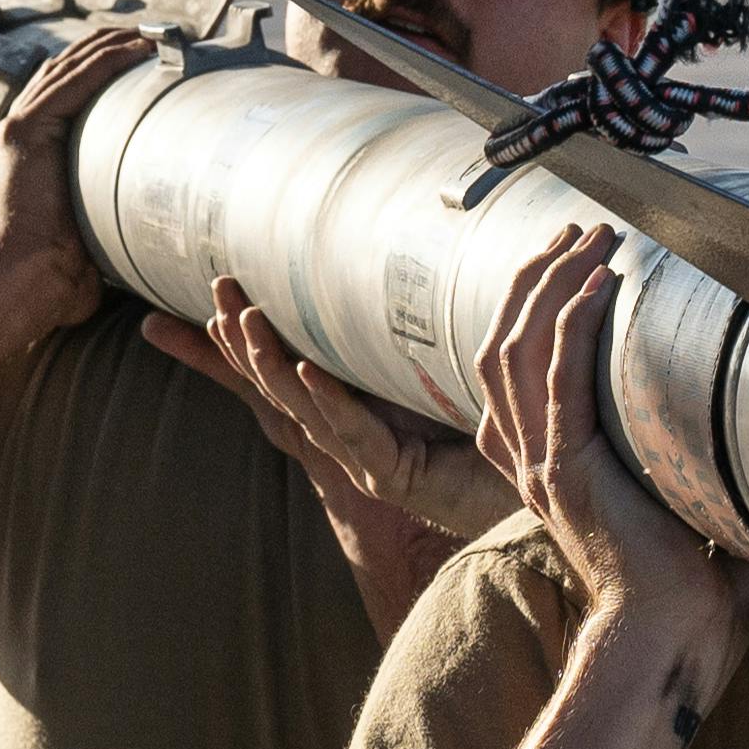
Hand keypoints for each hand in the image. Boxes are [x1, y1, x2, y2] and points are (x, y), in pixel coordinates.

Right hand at [0, 21, 155, 329]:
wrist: (19, 281)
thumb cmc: (51, 278)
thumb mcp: (80, 240)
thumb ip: (99, 225)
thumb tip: (136, 246)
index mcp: (24, 155)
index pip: (57, 97)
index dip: (92, 74)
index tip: (130, 62)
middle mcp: (16, 135)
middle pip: (61, 73)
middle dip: (101, 50)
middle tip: (143, 37)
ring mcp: (19, 130)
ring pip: (68, 69)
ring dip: (109, 47)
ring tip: (147, 36)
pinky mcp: (28, 132)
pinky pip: (74, 83)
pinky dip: (106, 62)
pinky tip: (136, 50)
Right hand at [146, 281, 519, 545]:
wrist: (546, 482)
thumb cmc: (503, 423)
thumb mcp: (448, 364)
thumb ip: (422, 329)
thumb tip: (413, 265)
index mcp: (356, 410)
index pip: (284, 371)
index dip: (237, 345)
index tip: (201, 302)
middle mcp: (352, 438)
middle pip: (276, 387)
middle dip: (240, 343)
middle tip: (216, 291)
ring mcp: (367, 461)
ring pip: (302, 408)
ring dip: (271, 362)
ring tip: (245, 319)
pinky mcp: (396, 477)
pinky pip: (354, 432)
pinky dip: (330, 400)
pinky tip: (306, 371)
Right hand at [475, 226, 748, 693]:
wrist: (671, 639)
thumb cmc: (686, 591)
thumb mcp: (685, 508)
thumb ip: (706, 468)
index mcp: (546, 471)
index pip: (509, 375)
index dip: (526, 312)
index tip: (564, 266)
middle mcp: (532, 464)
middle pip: (501, 348)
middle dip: (534, 282)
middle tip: (573, 234)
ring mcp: (544, 467)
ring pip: (515, 352)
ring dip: (549, 287)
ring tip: (584, 242)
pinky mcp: (569, 471)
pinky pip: (556, 382)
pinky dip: (572, 327)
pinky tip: (597, 287)